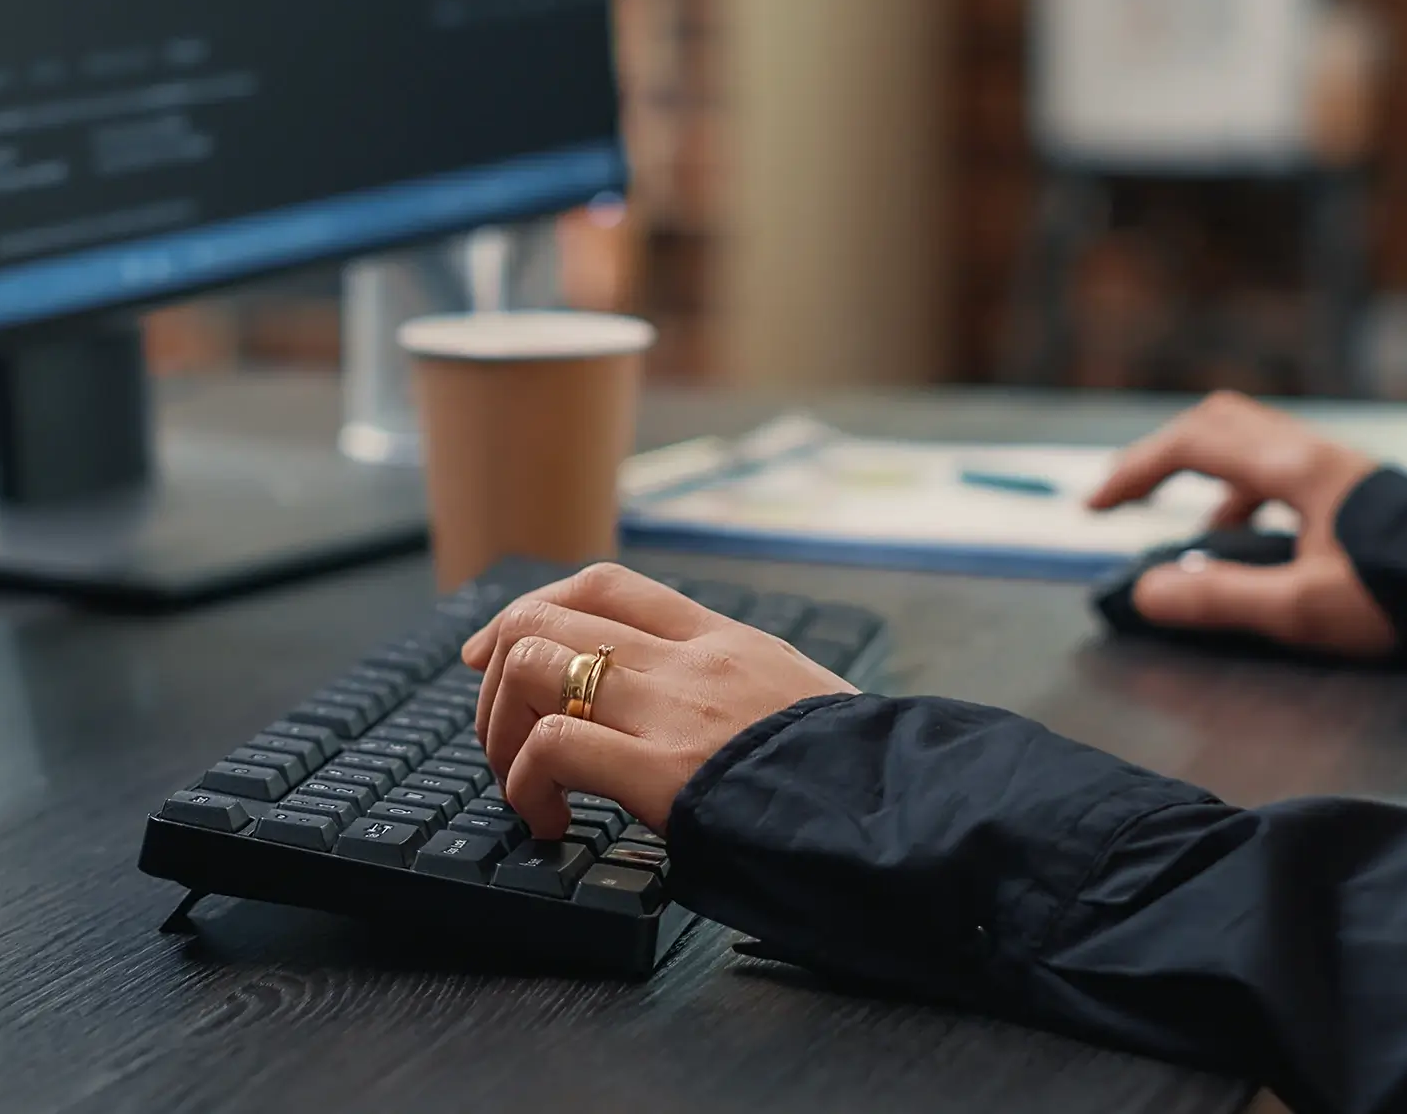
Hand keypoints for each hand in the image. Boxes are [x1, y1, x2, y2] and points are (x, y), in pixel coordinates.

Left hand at [459, 564, 858, 839]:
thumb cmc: (865, 778)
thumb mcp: (801, 703)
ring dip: (501, 730)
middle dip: (495, 673)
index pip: (607, 586)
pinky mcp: (664, 773)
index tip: (494, 649)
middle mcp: (692, 661)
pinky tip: (551, 821)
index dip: (533, 609)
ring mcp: (675, 710)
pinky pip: (553, 748)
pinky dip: (526, 783)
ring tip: (524, 785)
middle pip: (544, 618)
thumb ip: (742, 694)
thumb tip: (700, 722)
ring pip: (531, 667)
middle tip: (497, 733)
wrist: (912, 813)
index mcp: (726, 641)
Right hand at [1088, 392, 1395, 657]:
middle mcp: (1315, 455)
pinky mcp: (1360, 490)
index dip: (1133, 471)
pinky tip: (1260, 547)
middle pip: (1220, 421)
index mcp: (1296, 470)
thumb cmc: (1406, 595)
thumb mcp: (1304, 610)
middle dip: (1163, 455)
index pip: (1190, 444)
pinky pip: (1284, 470)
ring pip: (1254, 444)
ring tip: (1199, 538)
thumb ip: (1219, 599)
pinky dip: (1248, 494)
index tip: (1096, 507)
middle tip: (1130, 496)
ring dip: (1208, 477)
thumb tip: (1145, 591)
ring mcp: (1341, 468)